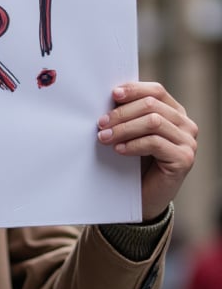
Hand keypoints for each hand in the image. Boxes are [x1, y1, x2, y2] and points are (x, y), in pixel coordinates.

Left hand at [97, 82, 197, 220]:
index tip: (112, 95)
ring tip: (104, 137)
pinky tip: (119, 150)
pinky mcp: (184, 159)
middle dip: (122, 113)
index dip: (134, 90)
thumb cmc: (137, 163)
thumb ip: (130, 116)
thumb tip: (110, 98)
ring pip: (152, 122)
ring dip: (124, 128)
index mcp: (175, 113)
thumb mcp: (134, 134)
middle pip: (152, 105)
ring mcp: (188, 142)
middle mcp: (186, 125)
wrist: (145, 198)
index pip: (156, 91)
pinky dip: (133, 144)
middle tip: (101, 123)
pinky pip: (154, 143)